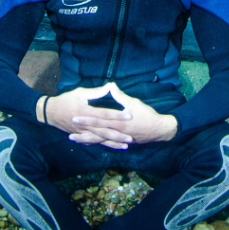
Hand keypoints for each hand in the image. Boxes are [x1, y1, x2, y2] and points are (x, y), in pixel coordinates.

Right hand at [45, 84, 133, 148]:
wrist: (50, 113)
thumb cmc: (65, 100)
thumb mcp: (80, 92)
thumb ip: (95, 92)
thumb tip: (109, 86)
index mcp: (86, 112)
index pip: (105, 114)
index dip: (118, 115)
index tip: (129, 115)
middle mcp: (85, 124)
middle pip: (104, 130)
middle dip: (118, 134)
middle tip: (131, 137)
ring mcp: (83, 132)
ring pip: (100, 139)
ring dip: (113, 143)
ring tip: (125, 145)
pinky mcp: (81, 136)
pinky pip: (94, 142)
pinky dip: (103, 145)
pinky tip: (112, 147)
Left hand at [60, 82, 176, 147]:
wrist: (159, 130)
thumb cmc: (147, 115)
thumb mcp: (134, 103)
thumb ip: (120, 96)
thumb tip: (111, 85)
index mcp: (117, 123)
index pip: (99, 120)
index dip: (86, 119)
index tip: (75, 117)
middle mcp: (116, 132)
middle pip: (96, 133)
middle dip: (82, 132)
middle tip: (69, 132)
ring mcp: (118, 139)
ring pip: (99, 141)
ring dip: (86, 140)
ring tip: (74, 140)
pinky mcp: (121, 141)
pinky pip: (106, 144)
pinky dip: (97, 144)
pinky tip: (89, 143)